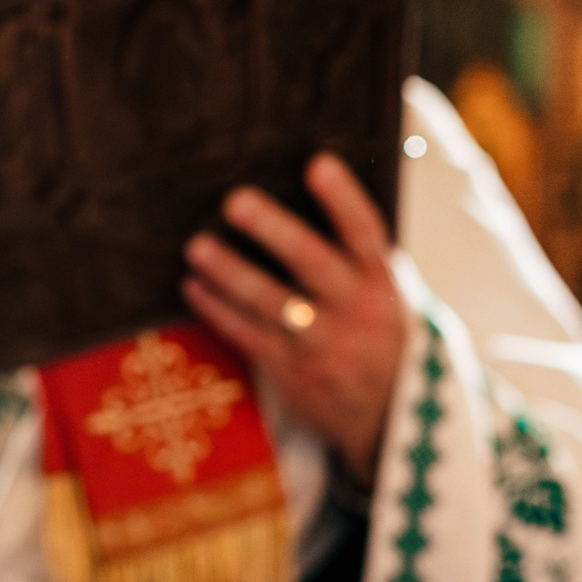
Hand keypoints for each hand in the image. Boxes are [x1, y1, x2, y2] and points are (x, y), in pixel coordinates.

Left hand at [183, 155, 406, 488]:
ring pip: (270, 303)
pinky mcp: (290, 372)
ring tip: (197, 246)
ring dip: (229, 272)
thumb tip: (310, 193)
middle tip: (235, 201)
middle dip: (273, 231)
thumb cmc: (374, 333)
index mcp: (383, 284)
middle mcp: (355, 312)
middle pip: (312, 263)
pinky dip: (218, 309)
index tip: (318, 164)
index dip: (343, 200)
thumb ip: (357, 258)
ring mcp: (322, 345)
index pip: (366, 234)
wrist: (383, 417)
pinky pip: (247, 335)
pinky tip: (194, 285)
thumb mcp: (387, 296)